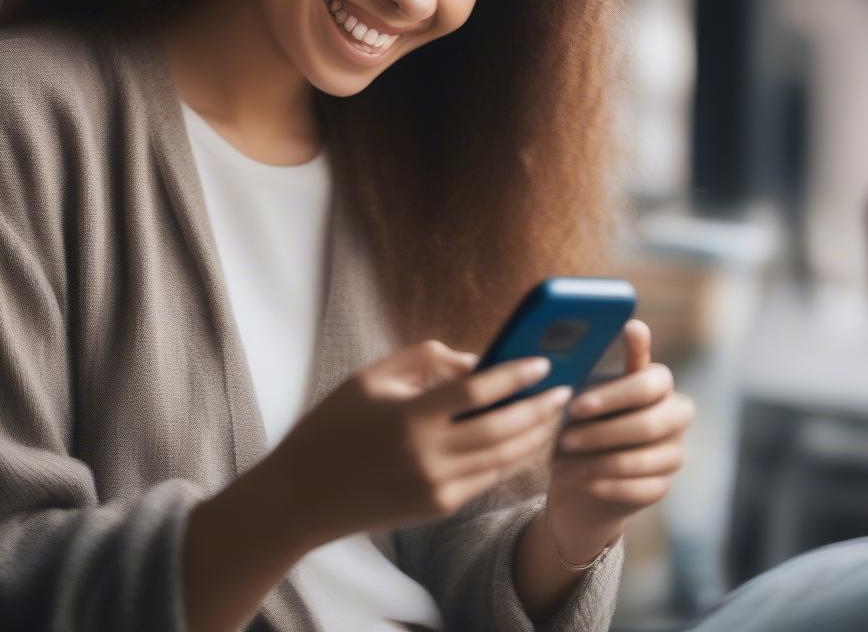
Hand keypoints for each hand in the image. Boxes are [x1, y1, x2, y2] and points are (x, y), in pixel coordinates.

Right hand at [268, 339, 572, 548]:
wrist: (303, 494)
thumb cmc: (334, 425)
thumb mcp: (370, 378)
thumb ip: (425, 360)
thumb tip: (476, 360)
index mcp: (410, 417)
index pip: (479, 391)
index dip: (516, 374)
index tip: (542, 361)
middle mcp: (428, 456)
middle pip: (503, 428)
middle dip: (539, 408)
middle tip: (563, 389)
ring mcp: (436, 487)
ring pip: (503, 458)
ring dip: (534, 435)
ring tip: (553, 414)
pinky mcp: (438, 507)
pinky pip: (487, 478)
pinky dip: (511, 457)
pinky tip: (524, 440)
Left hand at [544, 319, 694, 560]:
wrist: (585, 468)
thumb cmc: (584, 415)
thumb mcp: (584, 387)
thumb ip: (593, 365)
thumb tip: (598, 331)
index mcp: (658, 383)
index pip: (654, 381)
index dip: (615, 394)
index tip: (577, 402)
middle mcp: (675, 415)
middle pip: (649, 423)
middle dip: (601, 432)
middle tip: (563, 436)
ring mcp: (673, 453)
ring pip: (639, 459)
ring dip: (594, 461)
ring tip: (559, 460)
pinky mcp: (663, 486)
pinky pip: (636, 488)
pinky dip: (599, 483)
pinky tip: (573, 477)